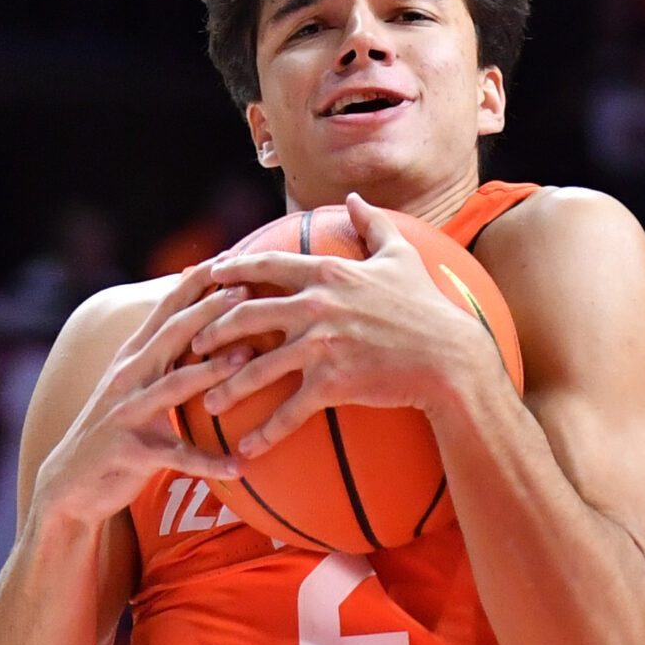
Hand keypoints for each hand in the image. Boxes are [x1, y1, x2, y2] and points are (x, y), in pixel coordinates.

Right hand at [30, 267, 253, 529]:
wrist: (69, 484)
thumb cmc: (116, 430)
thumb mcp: (133, 385)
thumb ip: (162, 355)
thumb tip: (202, 321)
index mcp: (131, 357)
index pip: (165, 310)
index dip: (197, 283)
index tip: (232, 258)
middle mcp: (126, 378)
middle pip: (171, 336)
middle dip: (209, 311)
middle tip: (247, 292)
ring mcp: (127, 414)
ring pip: (173, 387)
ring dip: (211, 371)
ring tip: (248, 360)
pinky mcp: (131, 452)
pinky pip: (176, 456)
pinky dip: (208, 463)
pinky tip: (239, 467)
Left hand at [188, 195, 498, 456]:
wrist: (451, 358)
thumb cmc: (428, 306)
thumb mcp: (401, 256)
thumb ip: (371, 223)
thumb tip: (353, 197)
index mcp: (329, 273)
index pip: (268, 265)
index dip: (233, 268)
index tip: (209, 276)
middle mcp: (317, 305)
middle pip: (247, 315)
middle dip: (212, 330)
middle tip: (193, 344)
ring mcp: (322, 345)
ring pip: (258, 367)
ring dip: (226, 386)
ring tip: (206, 401)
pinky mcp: (332, 383)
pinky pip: (289, 411)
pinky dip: (265, 431)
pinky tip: (247, 447)